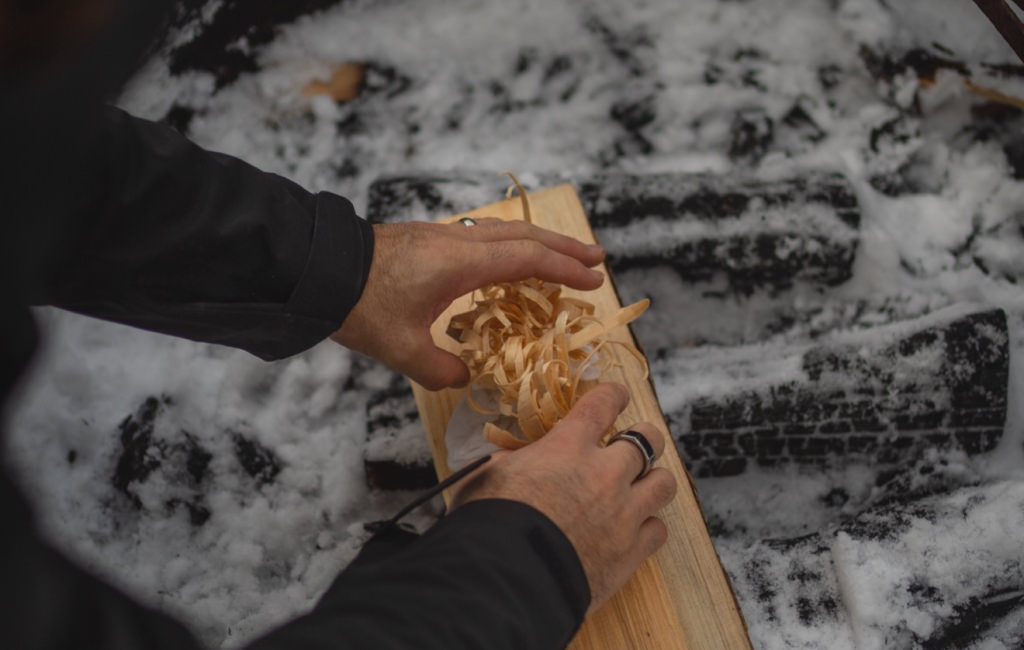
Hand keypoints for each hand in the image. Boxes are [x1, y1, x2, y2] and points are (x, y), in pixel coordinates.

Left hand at [330, 218, 604, 389]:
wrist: (314, 267)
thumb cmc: (358, 305)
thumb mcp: (399, 348)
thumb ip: (438, 368)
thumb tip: (463, 378)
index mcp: (460, 262)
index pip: (526, 259)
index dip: (563, 269)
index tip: (593, 279)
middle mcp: (457, 241)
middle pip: (523, 236)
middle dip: (563, 248)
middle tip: (596, 258)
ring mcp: (442, 236)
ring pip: (503, 232)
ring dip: (537, 244)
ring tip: (562, 257)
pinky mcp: (427, 240)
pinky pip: (482, 237)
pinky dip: (509, 247)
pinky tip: (507, 263)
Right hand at [449, 383, 677, 614]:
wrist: (508, 577)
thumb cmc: (490, 522)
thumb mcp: (489, 476)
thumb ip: (509, 462)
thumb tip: (511, 460)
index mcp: (568, 447)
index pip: (603, 404)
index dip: (613, 395)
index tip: (617, 396)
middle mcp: (605, 473)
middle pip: (648, 439)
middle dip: (644, 437)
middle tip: (633, 445)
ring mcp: (624, 512)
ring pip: (664, 482)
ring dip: (654, 481)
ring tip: (642, 486)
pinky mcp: (631, 551)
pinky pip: (658, 529)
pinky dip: (648, 527)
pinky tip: (633, 530)